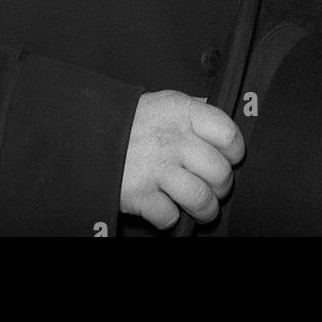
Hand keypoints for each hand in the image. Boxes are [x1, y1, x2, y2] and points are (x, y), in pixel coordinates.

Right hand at [120, 90, 245, 229]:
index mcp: (182, 112)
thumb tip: (225, 124)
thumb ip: (196, 111)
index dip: (234, 152)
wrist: (87, 136)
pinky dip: (171, 217)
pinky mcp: (140, 195)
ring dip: (205, 209)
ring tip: (201, 207)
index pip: (228, 134)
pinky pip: (171, 217)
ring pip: (202, 199)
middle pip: (220, 172)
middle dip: (222, 187)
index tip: (229, 158)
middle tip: (214, 187)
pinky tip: (166, 205)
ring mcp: (156, 168)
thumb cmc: (133, 121)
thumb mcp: (166, 103)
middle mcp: (172, 139)